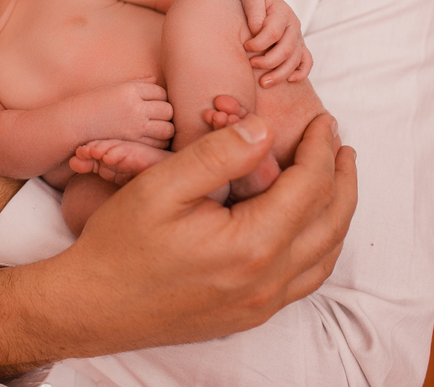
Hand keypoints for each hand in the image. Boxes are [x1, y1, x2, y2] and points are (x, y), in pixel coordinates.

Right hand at [0, 113, 356, 377]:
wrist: (91, 306)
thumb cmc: (119, 245)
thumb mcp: (160, 186)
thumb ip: (217, 154)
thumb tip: (264, 130)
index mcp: (251, 244)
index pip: (309, 187)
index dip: (320, 149)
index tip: (323, 121)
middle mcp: (267, 280)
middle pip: (330, 223)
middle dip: (342, 179)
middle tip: (340, 146)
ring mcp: (261, 303)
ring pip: (324, 256)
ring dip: (336, 213)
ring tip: (334, 180)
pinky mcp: (249, 314)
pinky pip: (305, 280)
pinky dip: (319, 247)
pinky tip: (307, 227)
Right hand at [72, 79, 173, 148]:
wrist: (75, 123)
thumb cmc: (93, 103)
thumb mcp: (114, 88)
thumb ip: (137, 84)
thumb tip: (156, 80)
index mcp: (131, 90)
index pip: (160, 92)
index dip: (159, 98)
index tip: (152, 103)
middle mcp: (136, 107)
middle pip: (167, 110)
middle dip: (165, 114)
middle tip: (156, 117)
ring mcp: (135, 126)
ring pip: (167, 129)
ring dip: (164, 129)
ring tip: (156, 130)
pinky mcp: (133, 142)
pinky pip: (157, 143)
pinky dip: (157, 143)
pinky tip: (149, 140)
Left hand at [239, 0, 312, 85]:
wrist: (263, 2)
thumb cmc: (255, 2)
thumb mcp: (252, 0)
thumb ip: (255, 13)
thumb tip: (257, 31)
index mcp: (282, 13)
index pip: (273, 33)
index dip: (258, 43)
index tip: (245, 47)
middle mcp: (294, 26)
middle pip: (286, 50)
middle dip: (268, 61)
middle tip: (251, 65)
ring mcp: (298, 38)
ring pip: (295, 60)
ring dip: (280, 73)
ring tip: (263, 83)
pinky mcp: (300, 47)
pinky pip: (307, 62)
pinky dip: (301, 73)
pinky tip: (289, 80)